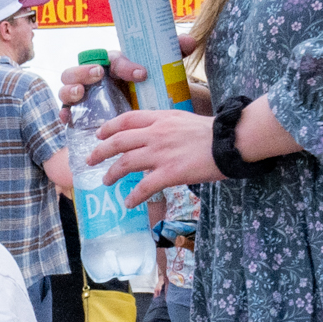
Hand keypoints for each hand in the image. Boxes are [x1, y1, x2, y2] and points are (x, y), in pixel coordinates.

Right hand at [56, 53, 148, 108]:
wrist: (134, 105)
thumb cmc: (127, 84)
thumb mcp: (128, 71)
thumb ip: (129, 68)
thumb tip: (141, 73)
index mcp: (92, 67)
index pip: (82, 63)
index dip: (87, 66)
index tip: (100, 70)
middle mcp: (81, 82)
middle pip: (68, 76)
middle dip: (78, 75)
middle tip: (93, 78)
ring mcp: (78, 100)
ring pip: (64, 94)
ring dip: (69, 92)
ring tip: (79, 93)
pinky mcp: (78, 117)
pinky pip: (66, 115)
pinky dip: (64, 115)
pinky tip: (67, 116)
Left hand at [89, 108, 221, 205]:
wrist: (232, 140)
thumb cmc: (214, 133)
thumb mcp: (185, 120)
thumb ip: (166, 126)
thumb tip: (154, 137)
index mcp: (162, 119)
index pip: (128, 119)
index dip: (109, 127)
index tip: (99, 135)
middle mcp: (157, 134)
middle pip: (119, 141)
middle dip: (100, 151)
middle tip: (90, 160)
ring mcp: (162, 153)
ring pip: (126, 163)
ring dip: (112, 173)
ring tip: (105, 182)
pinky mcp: (170, 173)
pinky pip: (144, 187)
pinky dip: (133, 196)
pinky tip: (128, 203)